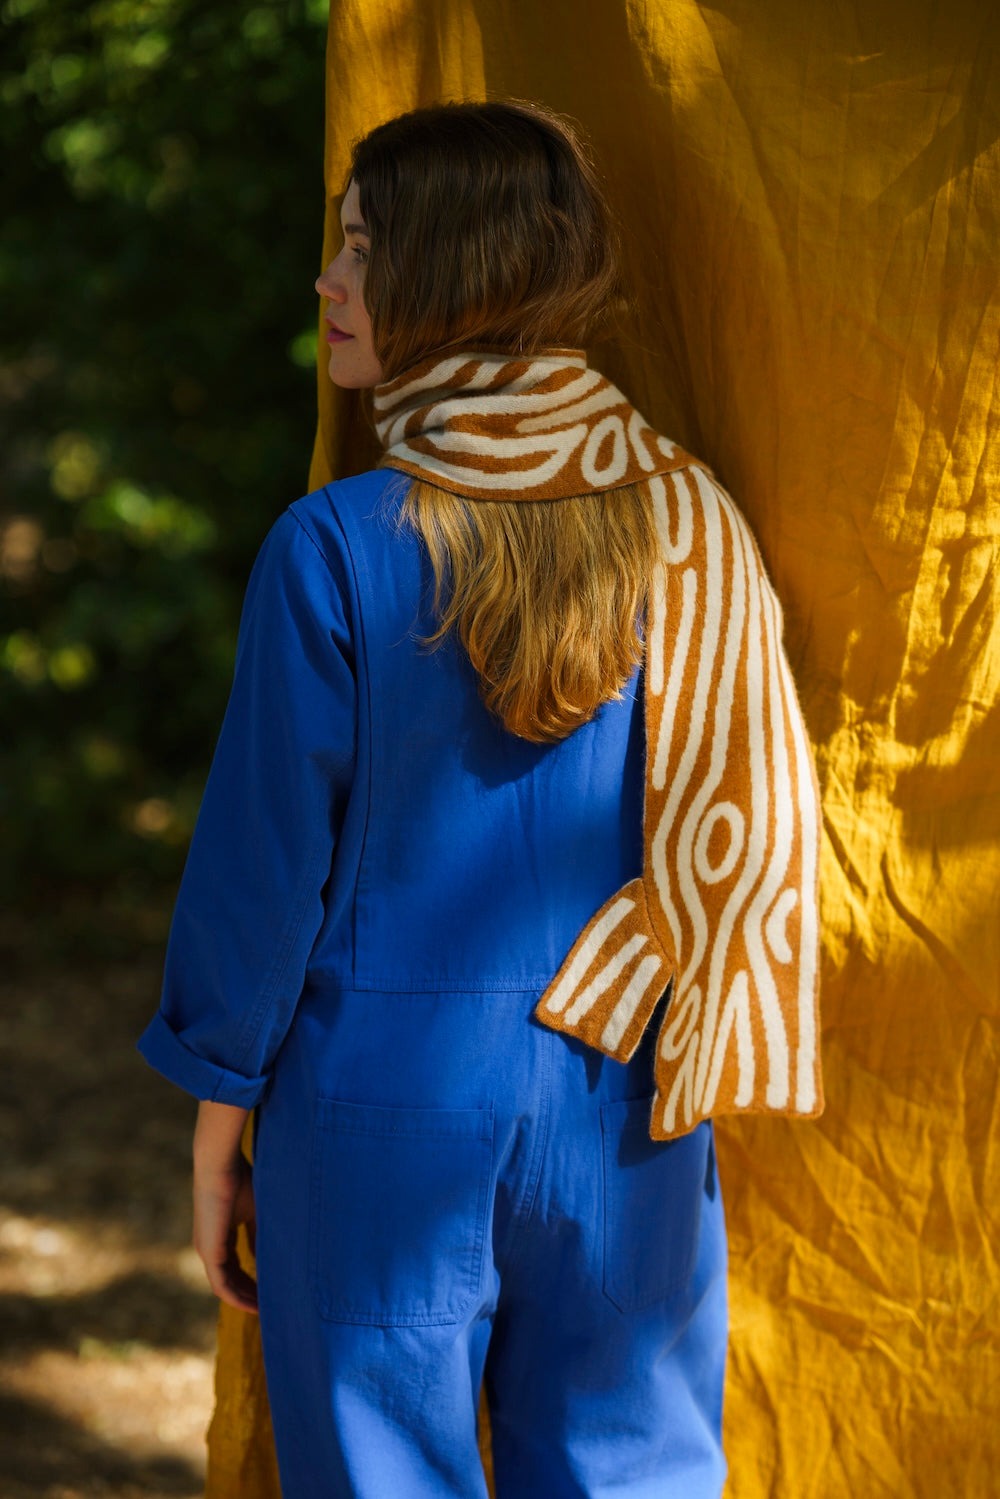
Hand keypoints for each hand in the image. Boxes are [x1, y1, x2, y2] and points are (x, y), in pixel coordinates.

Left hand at [192, 1101, 258, 1313]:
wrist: (219, 1166)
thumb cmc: (239, 1180)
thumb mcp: (255, 1211)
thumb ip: (259, 1234)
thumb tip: (271, 1256)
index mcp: (220, 1237)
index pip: (235, 1267)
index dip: (252, 1282)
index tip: (271, 1291)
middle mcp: (210, 1248)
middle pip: (231, 1281)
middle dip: (250, 1295)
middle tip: (271, 1307)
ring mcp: (207, 1252)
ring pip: (226, 1288)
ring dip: (245, 1301)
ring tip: (266, 1311)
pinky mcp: (209, 1253)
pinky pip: (222, 1286)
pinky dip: (238, 1298)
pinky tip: (255, 1305)